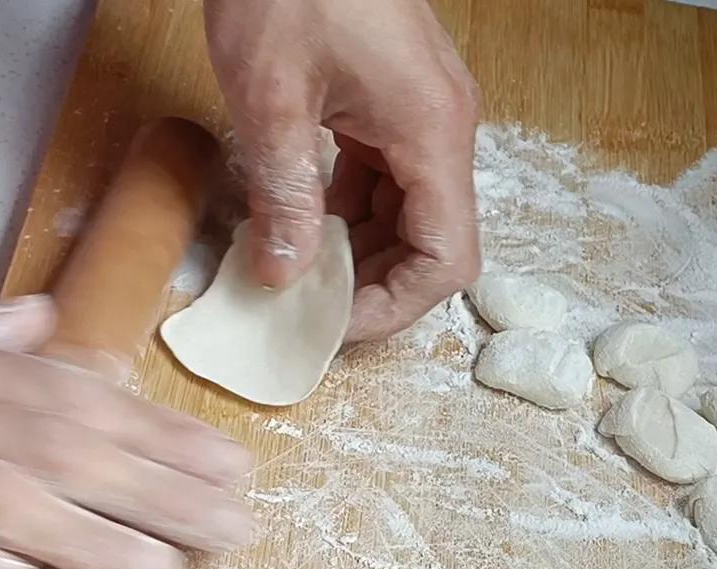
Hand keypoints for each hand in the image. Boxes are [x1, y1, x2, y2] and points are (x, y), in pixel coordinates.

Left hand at [205, 0, 482, 341]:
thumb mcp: (270, 97)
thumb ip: (284, 193)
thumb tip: (285, 275)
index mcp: (432, 131)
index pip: (446, 259)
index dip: (396, 307)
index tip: (334, 324)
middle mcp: (444, 126)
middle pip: (435, 243)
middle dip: (377, 286)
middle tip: (308, 310)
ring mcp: (423, 111)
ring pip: (411, 212)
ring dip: (363, 250)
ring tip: (299, 272)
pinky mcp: (396, 98)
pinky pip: (389, 176)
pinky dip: (352, 208)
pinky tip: (303, 218)